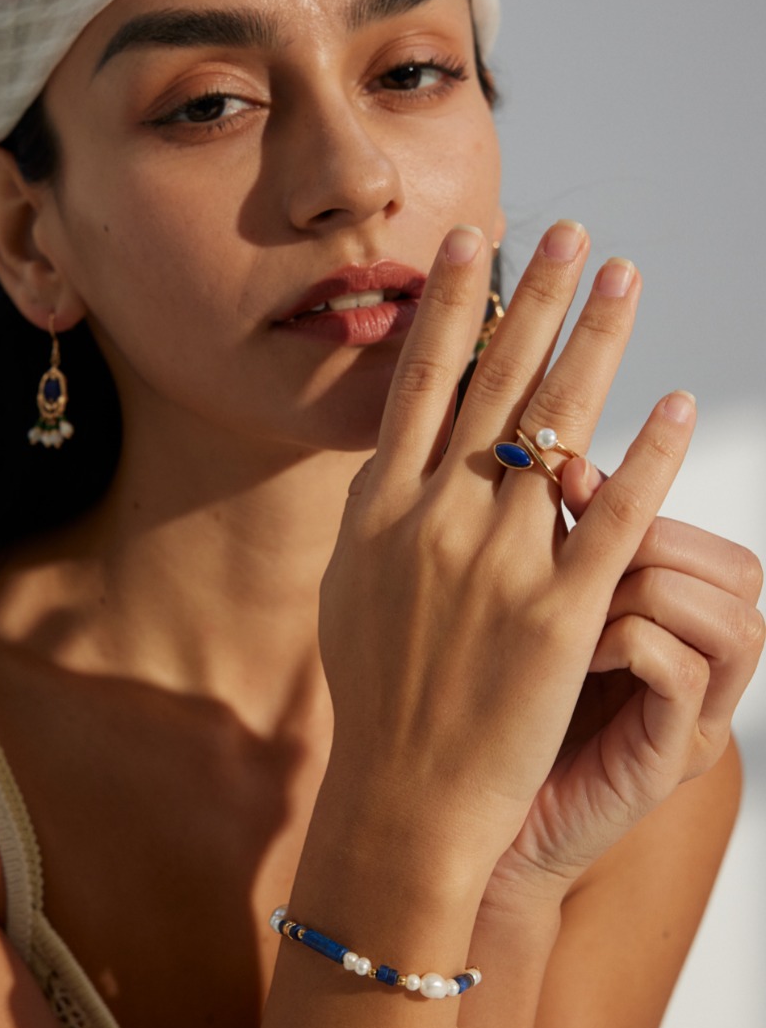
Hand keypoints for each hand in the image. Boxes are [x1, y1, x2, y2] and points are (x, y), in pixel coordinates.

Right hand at [318, 222, 695, 883]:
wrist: (401, 796)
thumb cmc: (375, 695)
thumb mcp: (352, 585)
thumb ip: (380, 511)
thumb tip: (399, 452)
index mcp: (380, 506)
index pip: (422, 380)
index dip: (453, 303)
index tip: (477, 238)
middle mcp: (435, 518)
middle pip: (497, 382)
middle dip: (539, 297)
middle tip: (574, 232)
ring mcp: (497, 564)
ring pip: (556, 429)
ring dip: (598, 342)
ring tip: (628, 279)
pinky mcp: (558, 614)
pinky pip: (612, 518)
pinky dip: (648, 458)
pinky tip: (675, 404)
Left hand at [491, 468, 764, 893]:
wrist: (457, 819)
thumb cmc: (487, 705)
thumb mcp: (526, 609)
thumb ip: (554, 541)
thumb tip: (559, 453)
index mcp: (669, 626)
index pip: (708, 541)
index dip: (648, 497)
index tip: (570, 476)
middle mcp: (699, 670)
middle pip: (738, 570)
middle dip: (654, 542)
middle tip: (578, 553)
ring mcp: (692, 717)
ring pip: (729, 617)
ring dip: (646, 593)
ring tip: (577, 608)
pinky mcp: (670, 759)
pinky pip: (686, 671)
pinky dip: (632, 642)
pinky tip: (574, 648)